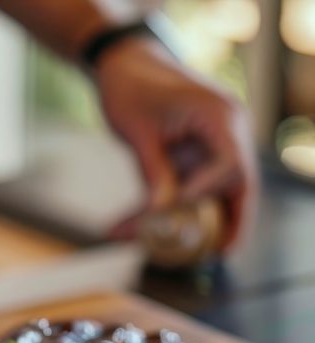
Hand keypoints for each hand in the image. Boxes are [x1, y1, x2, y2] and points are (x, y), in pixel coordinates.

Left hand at [93, 37, 257, 250]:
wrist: (124, 68)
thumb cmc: (131, 90)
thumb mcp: (138, 132)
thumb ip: (153, 172)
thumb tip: (162, 213)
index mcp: (219, 118)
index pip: (230, 165)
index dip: (208, 193)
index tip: (180, 210)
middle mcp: (225, 134)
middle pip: (238, 186)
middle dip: (230, 222)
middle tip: (220, 253)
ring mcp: (212, 147)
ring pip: (216, 194)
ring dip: (199, 224)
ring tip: (183, 255)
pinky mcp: (194, 160)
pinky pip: (191, 192)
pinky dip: (171, 214)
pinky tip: (142, 233)